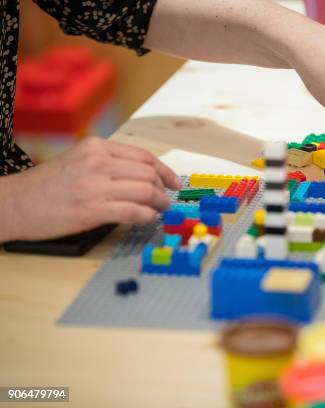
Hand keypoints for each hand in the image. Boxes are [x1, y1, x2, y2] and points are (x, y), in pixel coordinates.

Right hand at [0, 138, 180, 241]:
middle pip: (148, 173)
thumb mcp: (78, 160)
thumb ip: (108, 162)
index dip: (165, 171)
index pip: (144, 156)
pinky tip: (148, 219)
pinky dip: (148, 216)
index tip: (174, 182)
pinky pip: (134, 211)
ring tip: (160, 210)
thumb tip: (144, 175)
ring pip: (145, 191)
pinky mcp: (92, 209)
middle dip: (164, 189)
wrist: (13, 203)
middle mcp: (97, 162)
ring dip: (160, 203)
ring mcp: (95, 186)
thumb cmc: (47, 185)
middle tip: (168, 200)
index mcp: (96, 147)